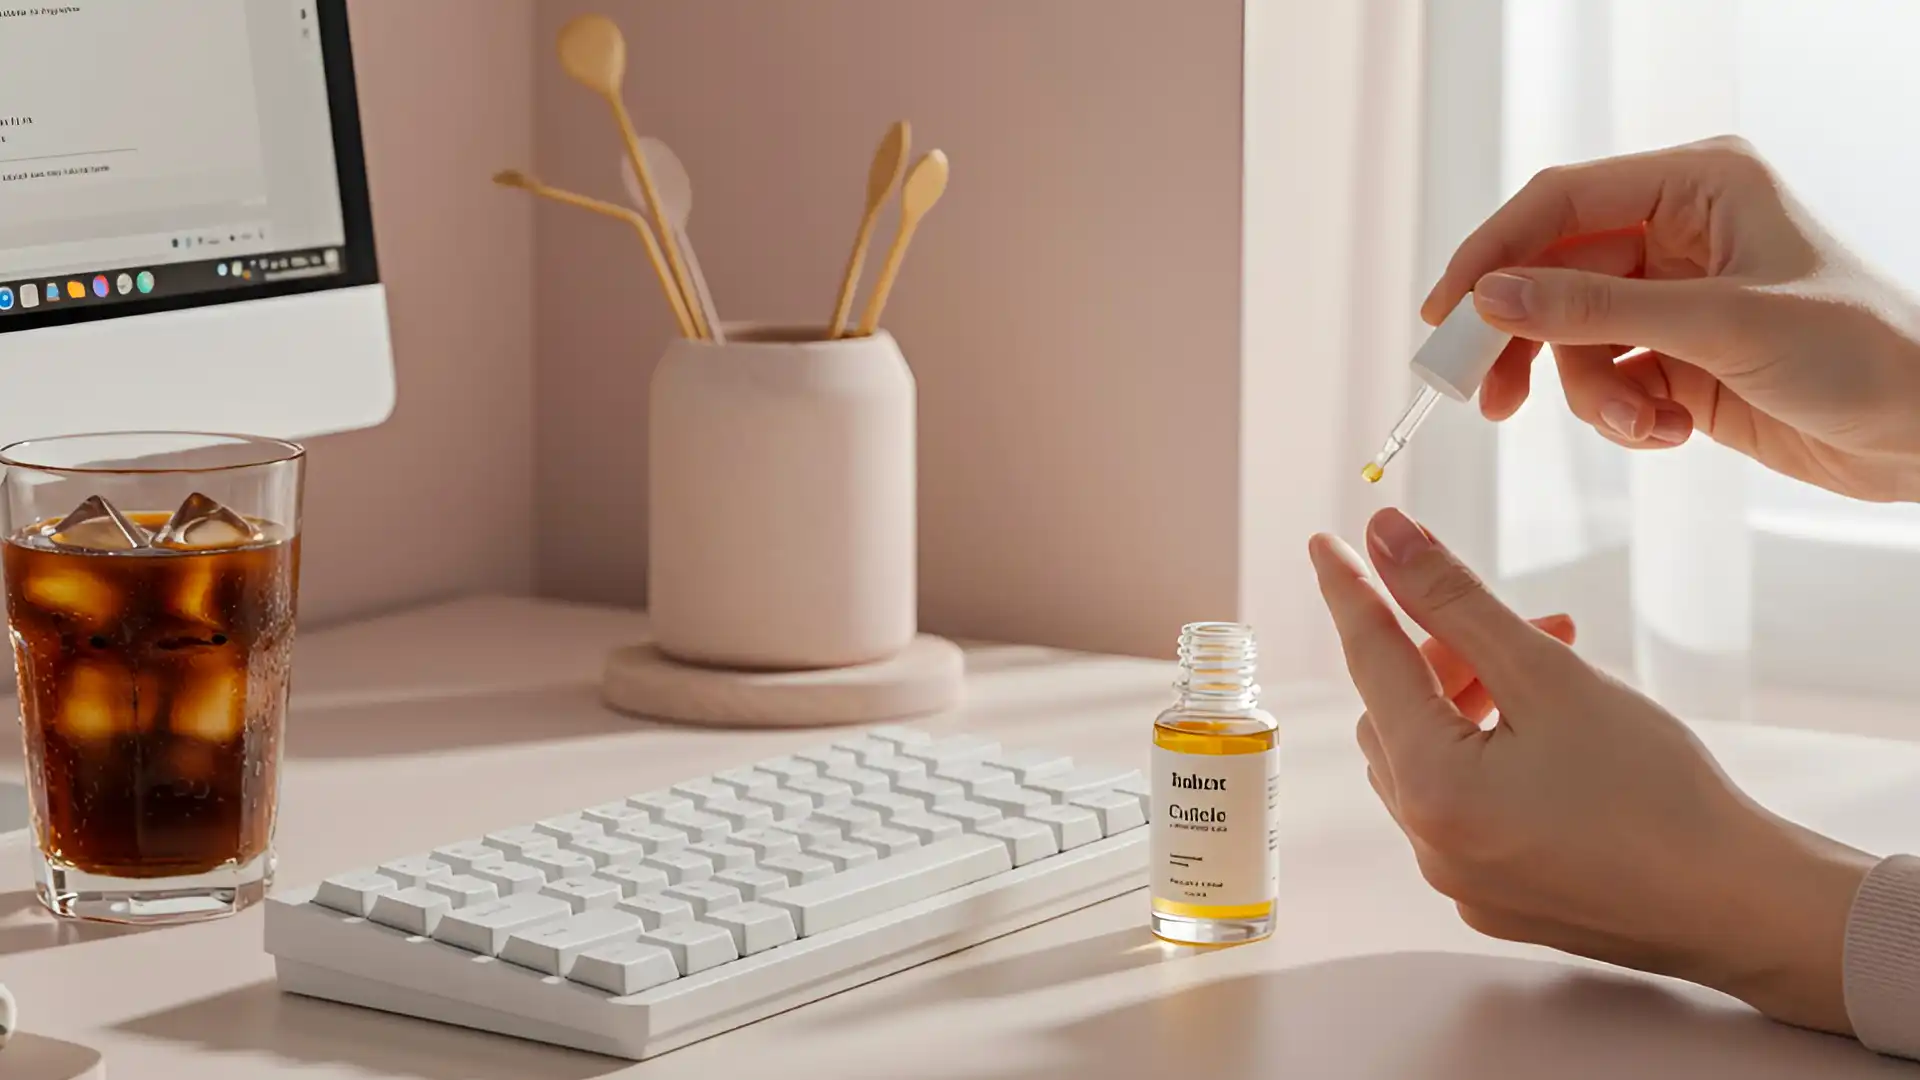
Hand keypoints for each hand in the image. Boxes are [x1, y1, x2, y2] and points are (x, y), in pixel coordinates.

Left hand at [1309, 508, 1877, 1032]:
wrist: (1742, 906)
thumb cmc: (1656, 791)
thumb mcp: (1549, 674)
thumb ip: (1455, 600)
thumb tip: (1387, 536)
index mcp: (1430, 788)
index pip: (1369, 662)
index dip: (1353, 593)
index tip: (1326, 542)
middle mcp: (1427, 843)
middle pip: (1399, 714)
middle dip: (1447, 655)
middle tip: (1530, 626)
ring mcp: (1459, 880)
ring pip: (1429, 759)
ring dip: (1470, 703)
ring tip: (1552, 671)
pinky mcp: (1495, 898)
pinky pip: (1462, 807)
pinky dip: (1486, 756)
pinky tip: (1552, 738)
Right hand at [1427, 135, 1919, 501]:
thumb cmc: (1861, 353)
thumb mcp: (1721, 325)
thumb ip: (1597, 309)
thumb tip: (1491, 297)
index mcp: (1698, 186)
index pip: (1561, 203)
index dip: (1492, 254)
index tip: (1443, 314)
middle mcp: (1680, 233)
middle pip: (1552, 274)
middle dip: (1526, 340)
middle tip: (1485, 395)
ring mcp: (1676, 298)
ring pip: (1573, 338)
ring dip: (1589, 393)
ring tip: (1640, 425)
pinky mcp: (1678, 357)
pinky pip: (1605, 380)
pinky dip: (1623, 413)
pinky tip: (1668, 431)